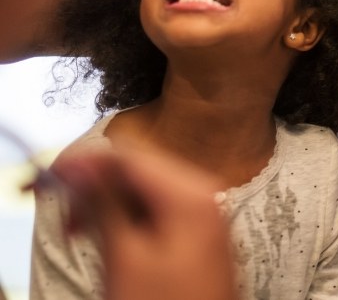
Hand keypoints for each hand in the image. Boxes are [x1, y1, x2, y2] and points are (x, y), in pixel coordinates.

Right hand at [49, 146, 237, 299]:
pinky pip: (160, 209)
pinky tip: (111, 239)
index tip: (55, 175)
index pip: (132, 157)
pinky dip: (131, 218)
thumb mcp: (126, 257)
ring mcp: (205, 212)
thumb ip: (104, 205)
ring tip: (81, 232)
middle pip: (141, 171)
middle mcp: (204, 193)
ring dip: (111, 205)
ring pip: (147, 190)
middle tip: (67, 217)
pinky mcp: (199, 231)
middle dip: (99, 187)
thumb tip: (82, 169)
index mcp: (190, 193)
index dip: (90, 163)